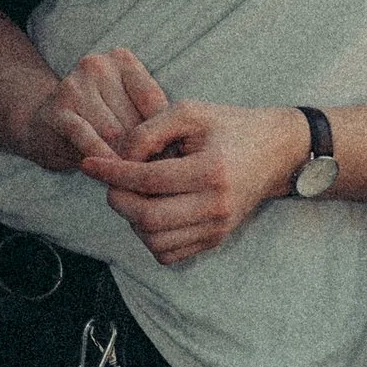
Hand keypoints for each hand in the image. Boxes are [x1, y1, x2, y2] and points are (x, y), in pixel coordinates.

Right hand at [20, 47, 168, 173]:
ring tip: (133, 179)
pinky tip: (111, 176)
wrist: (41, 125)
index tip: (173, 161)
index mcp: (121, 59)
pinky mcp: (58, 111)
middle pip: (134, 118)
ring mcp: (74, 85)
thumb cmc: (97, 120)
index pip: (155, 101)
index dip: (165, 135)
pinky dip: (102, 158)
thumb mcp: (126, 109)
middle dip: (144, 151)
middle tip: (155, 177)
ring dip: (125, 160)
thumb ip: (150, 120)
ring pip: (114, 133)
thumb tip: (178, 148)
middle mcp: (97, 65)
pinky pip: (88, 139)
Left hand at [80, 99, 303, 264]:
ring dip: (132, 221)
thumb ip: (148, 130)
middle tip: (112, 182)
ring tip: (134, 195)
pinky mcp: (216, 240)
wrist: (276, 151)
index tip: (90, 164)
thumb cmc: (229, 126)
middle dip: (118, 200)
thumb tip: (117, 157)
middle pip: (148, 218)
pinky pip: (169, 254)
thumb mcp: (189, 112)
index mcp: (211, 171)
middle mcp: (216, 206)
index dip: (112, 173)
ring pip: (155, 242)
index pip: (147, 180)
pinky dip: (150, 237)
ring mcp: (217, 228)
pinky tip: (151, 211)